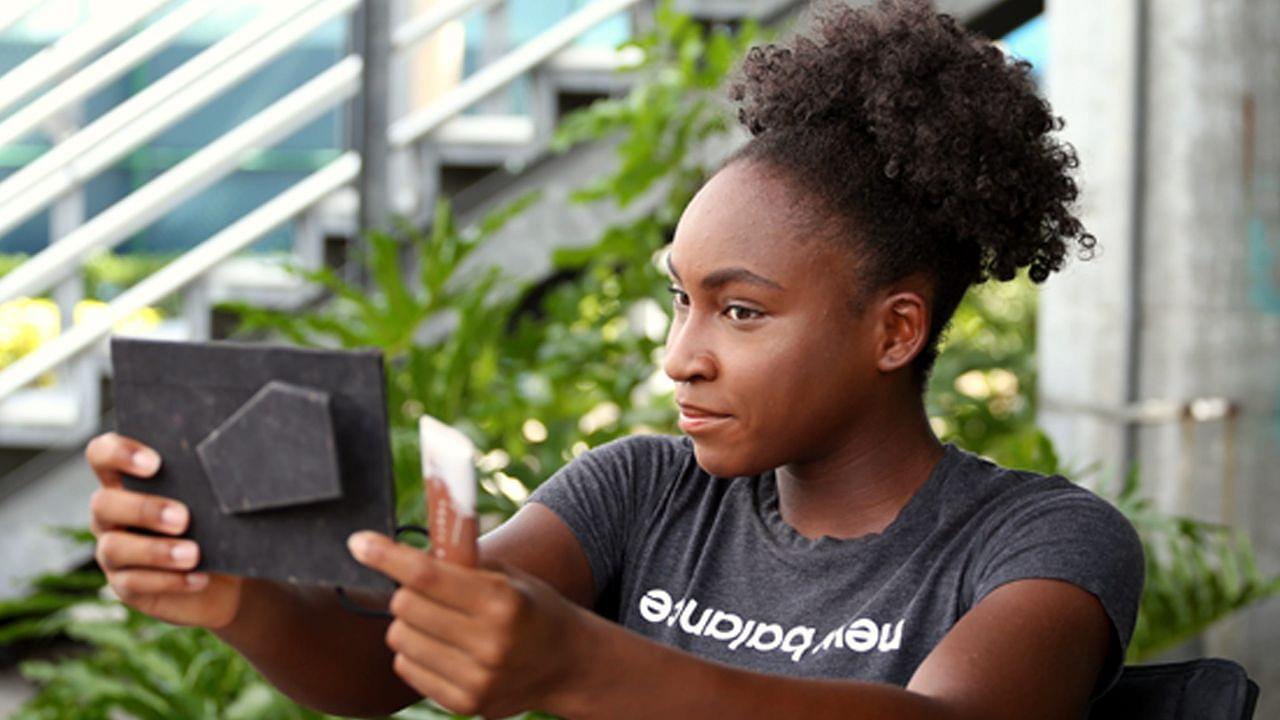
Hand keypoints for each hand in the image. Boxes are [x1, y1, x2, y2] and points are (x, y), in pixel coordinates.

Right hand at [85, 432, 244, 628]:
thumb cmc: (215, 524)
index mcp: (126, 481)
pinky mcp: (125, 585)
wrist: (225, 577)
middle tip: (184, 518)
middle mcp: (111, 514)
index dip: (118, 453)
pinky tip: (198, 577)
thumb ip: (206, 481)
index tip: (155, 464)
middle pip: (103, 503)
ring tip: (193, 554)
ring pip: (115, 547)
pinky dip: (169, 581)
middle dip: (143, 509)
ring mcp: (113, 550)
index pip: (102, 455)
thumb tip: (228, 466)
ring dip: (155, 550)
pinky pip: (134, 584)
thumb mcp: (212, 501)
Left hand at [348, 531, 588, 717]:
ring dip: (408, 624)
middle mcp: (490, 643)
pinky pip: (407, 669)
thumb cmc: (530, 607)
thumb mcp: (507, 576)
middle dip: (406, 591)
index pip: (427, 575)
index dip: (387, 556)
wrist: (568, 664)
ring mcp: (477, 679)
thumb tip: (401, 549)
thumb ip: (460, 564)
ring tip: (438, 621)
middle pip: (405, 606)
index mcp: (502, 600)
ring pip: (400, 640)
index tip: (359, 542)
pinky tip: (442, 647)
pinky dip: (414, 653)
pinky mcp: (466, 704)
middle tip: (423, 589)